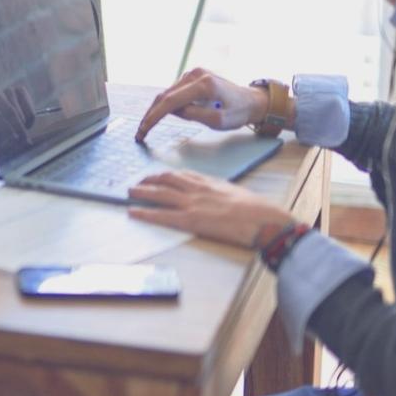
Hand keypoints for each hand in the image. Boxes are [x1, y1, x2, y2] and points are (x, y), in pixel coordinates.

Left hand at [128, 169, 298, 248]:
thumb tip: (217, 197)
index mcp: (210, 182)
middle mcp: (198, 189)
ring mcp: (192, 203)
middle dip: (150, 180)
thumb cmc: (258, 210)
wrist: (265, 221)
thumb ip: (222, 192)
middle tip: (139, 182)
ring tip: (130, 192)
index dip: (167, 175)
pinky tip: (133, 211)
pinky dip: (145, 212)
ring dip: (142, 192)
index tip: (158, 175)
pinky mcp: (191, 220)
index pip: (183, 175)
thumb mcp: (237, 193)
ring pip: (159, 193)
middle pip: (167, 180)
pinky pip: (161, 215)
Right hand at [135, 67, 269, 141]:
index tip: (142, 131)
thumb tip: (173, 111)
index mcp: (203, 85)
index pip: (170, 102)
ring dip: (159, 110)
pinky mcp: (192, 75)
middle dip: (151, 115)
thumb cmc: (238, 112)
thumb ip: (193, 115)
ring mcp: (193, 73)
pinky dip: (168, 104)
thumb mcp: (217, 121)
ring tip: (151, 127)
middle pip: (164, 96)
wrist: (251, 100)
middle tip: (140, 133)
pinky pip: (174, 91)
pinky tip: (167, 115)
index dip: (153, 117)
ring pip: (168, 93)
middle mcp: (196, 74)